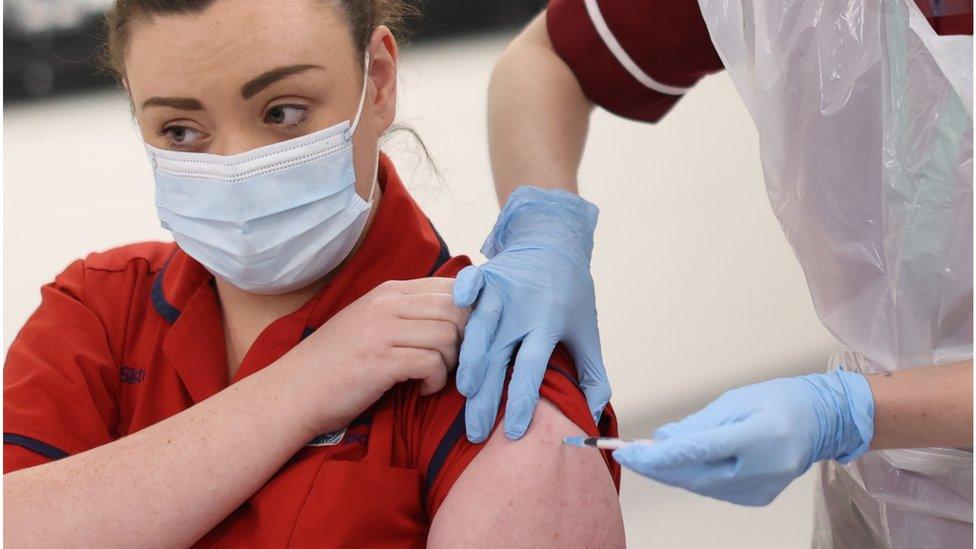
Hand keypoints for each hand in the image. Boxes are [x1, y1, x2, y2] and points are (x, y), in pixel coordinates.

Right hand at [284, 278, 468, 435]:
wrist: (294, 391)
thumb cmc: (337, 362)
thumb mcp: (372, 322)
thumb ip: (408, 312)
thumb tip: (459, 313)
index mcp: (389, 291)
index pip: (452, 286)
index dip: (471, 312)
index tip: (465, 338)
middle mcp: (387, 304)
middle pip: (457, 309)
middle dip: (466, 340)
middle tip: (450, 362)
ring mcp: (382, 330)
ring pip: (449, 336)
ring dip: (450, 363)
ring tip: (431, 377)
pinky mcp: (381, 361)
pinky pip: (432, 363)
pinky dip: (436, 381)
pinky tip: (421, 389)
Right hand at [453, 186, 609, 442]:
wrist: (555, 242)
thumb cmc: (571, 293)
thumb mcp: (586, 332)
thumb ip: (592, 375)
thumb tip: (592, 414)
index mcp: (549, 324)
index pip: (532, 369)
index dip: (522, 400)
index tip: (515, 431)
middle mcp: (523, 308)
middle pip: (499, 357)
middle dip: (486, 398)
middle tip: (476, 432)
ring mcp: (501, 289)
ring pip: (477, 331)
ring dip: (468, 363)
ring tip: (461, 394)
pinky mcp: (485, 275)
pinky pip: (467, 288)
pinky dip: (457, 304)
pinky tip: (444, 329)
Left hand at [613, 370, 874, 505]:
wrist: (821, 421)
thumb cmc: (780, 401)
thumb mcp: (735, 400)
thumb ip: (697, 424)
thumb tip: (662, 440)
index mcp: (758, 436)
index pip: (696, 451)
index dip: (657, 456)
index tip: (628, 453)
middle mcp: (761, 469)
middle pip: (694, 475)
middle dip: (655, 467)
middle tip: (627, 456)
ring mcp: (760, 489)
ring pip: (700, 486)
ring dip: (671, 472)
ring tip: (646, 456)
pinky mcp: (756, 498)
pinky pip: (713, 490)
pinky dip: (693, 477)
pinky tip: (679, 464)